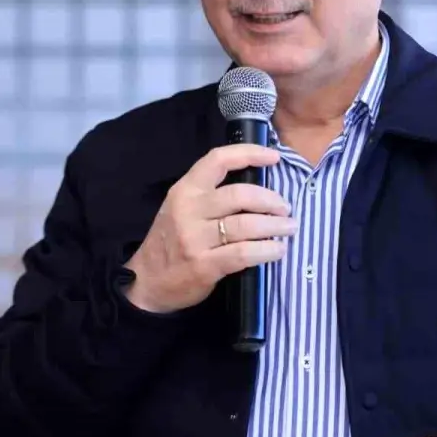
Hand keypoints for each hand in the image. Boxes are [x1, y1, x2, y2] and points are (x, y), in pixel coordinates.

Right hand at [124, 144, 295, 312]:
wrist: (147, 282)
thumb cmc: (171, 241)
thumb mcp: (181, 208)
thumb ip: (211, 195)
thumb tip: (258, 189)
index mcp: (185, 190)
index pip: (218, 159)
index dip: (250, 153)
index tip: (274, 157)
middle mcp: (189, 210)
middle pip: (240, 194)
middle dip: (271, 200)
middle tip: (285, 209)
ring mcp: (195, 238)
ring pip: (246, 224)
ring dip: (275, 226)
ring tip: (289, 228)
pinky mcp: (204, 265)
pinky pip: (244, 253)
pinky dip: (267, 250)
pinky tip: (278, 250)